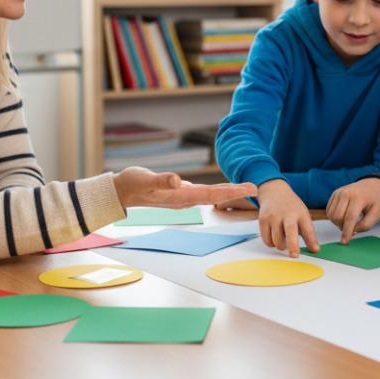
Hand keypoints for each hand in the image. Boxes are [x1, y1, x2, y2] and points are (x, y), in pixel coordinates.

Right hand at [113, 167, 255, 209]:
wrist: (122, 191)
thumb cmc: (132, 184)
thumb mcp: (145, 179)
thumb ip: (161, 180)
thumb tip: (177, 180)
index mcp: (180, 197)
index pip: (211, 195)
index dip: (230, 191)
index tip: (247, 189)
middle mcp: (185, 199)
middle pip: (216, 196)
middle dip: (236, 192)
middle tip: (257, 188)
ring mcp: (184, 197)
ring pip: (212, 195)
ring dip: (230, 191)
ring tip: (247, 188)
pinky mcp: (181, 192)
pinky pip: (204, 192)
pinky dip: (218, 190)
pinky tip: (225, 189)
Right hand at [257, 179, 318, 257]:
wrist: (275, 192)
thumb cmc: (291, 208)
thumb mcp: (303, 215)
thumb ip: (308, 233)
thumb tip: (315, 250)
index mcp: (301, 213)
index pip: (308, 229)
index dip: (312, 241)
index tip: (314, 250)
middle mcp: (287, 214)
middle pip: (290, 232)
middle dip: (293, 246)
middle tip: (294, 256)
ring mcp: (274, 216)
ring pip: (277, 240)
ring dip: (281, 246)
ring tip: (283, 241)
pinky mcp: (263, 220)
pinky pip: (266, 240)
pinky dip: (271, 243)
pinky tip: (274, 238)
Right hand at [327, 177, 379, 244]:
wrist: (373, 185)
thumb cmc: (376, 200)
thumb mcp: (376, 214)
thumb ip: (365, 225)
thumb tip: (351, 232)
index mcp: (358, 197)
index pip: (349, 218)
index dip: (346, 232)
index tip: (345, 242)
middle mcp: (346, 193)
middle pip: (338, 217)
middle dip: (343, 227)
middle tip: (353, 228)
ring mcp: (339, 192)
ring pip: (331, 215)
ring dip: (338, 223)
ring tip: (349, 222)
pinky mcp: (335, 194)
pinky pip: (329, 210)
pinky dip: (334, 217)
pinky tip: (344, 216)